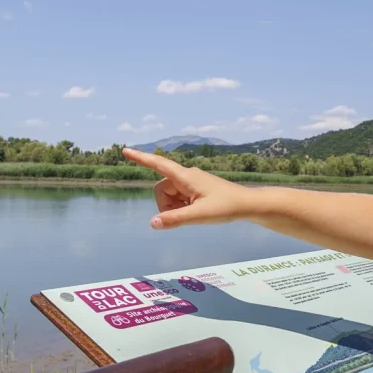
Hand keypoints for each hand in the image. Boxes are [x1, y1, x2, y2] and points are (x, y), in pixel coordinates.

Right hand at [123, 148, 247, 228]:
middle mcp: (187, 175)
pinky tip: (197, 211)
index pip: (158, 164)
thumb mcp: (199, 216)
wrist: (247, 205)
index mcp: (186, 176)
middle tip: (185, 215)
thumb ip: (175, 219)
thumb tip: (152, 223)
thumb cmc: (226, 207)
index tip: (125, 150)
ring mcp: (191, 182)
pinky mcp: (196, 189)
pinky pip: (179, 198)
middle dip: (165, 205)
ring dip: (174, 208)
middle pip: (161, 190)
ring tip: (194, 213)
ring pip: (169, 196)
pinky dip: (181, 207)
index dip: (140, 158)